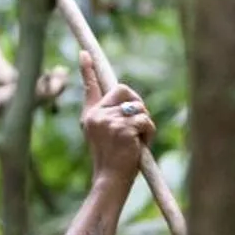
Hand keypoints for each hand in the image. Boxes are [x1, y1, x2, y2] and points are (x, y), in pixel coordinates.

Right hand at [77, 54, 154, 185]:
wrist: (110, 180)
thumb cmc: (112, 160)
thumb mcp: (106, 135)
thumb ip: (111, 116)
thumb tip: (128, 102)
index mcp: (90, 116)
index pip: (90, 87)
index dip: (87, 69)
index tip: (84, 53)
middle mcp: (96, 115)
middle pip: (123, 90)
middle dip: (137, 103)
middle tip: (138, 123)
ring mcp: (109, 121)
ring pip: (138, 108)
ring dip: (145, 123)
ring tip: (137, 142)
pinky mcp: (123, 128)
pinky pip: (145, 121)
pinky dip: (149, 133)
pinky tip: (140, 146)